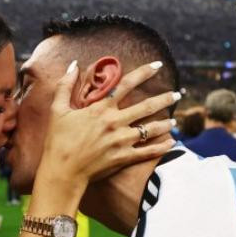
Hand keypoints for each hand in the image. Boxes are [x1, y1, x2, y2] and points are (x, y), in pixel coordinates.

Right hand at [39, 60, 180, 185]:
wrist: (62, 171)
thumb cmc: (58, 141)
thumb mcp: (58, 110)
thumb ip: (65, 85)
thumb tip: (73, 64)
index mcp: (101, 108)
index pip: (126, 84)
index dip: (144, 72)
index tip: (158, 65)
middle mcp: (115, 122)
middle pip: (146, 106)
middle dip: (164, 98)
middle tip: (177, 94)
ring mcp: (121, 141)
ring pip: (150, 129)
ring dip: (165, 123)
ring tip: (175, 120)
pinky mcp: (123, 158)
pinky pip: (148, 152)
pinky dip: (161, 147)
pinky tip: (171, 142)